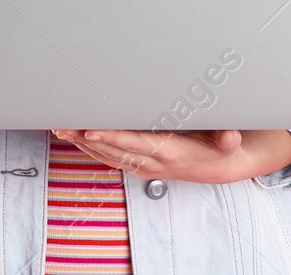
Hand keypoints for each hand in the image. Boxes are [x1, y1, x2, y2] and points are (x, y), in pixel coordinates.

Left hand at [51, 128, 290, 184]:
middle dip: (86, 138)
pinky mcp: (140, 164)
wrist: (220, 166)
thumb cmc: (221, 147)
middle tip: (62, 124)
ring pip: (107, 155)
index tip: (91, 129)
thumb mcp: (230, 142)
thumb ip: (228, 137)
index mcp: (168, 152)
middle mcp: (151, 161)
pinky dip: (92, 149)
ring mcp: (143, 165)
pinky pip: (111, 158)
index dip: (112, 138)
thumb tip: (229, 135)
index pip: (134, 144)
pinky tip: (76, 138)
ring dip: (83, 144)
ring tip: (60, 128)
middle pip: (113, 150)